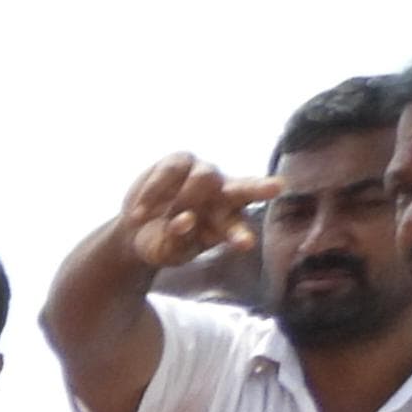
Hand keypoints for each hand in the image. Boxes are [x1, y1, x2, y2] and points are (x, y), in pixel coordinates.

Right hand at [118, 153, 273, 274]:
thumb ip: (176, 241)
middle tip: (276, 188)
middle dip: (260, 189)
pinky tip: (139, 213)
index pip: (237, 226)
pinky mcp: (180, 161)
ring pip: (203, 177)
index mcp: (224, 221)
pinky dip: (152, 194)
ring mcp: (202, 174)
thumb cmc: (159, 242)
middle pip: (245, 189)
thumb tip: (183, 219)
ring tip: (149, 219)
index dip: (239, 235)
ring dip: (180, 199)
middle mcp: (221, 194)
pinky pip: (170, 172)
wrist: (135, 226)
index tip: (245, 245)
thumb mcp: (165, 250)